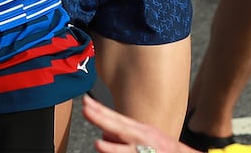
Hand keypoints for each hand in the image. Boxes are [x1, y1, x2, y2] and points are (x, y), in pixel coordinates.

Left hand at [82, 94, 196, 152]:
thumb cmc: (164, 149)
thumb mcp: (146, 136)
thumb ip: (125, 134)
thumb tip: (104, 134)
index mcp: (141, 130)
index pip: (117, 118)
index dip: (100, 110)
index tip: (86, 102)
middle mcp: (142, 140)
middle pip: (119, 128)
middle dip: (102, 119)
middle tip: (86, 111)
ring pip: (125, 151)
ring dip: (112, 149)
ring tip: (99, 144)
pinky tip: (108, 150)